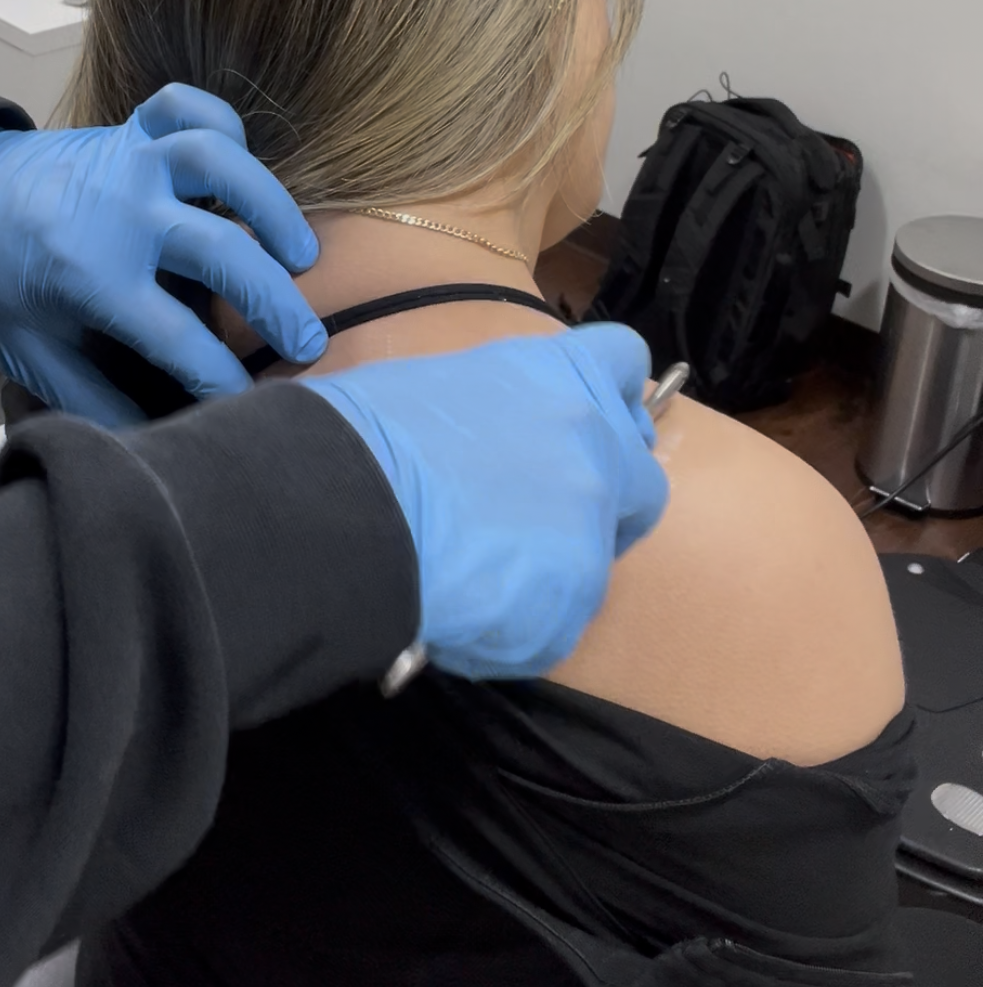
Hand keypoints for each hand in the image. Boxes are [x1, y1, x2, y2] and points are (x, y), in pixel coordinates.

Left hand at [0, 86, 327, 425]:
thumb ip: (91, 396)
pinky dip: (222, 123)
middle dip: (275, 303)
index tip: (249, 400)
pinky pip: (186, 108)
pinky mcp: (128, 130)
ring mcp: (127, 160)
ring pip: (218, 161)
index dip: (221, 378)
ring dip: (269, 204)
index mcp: (89, 275)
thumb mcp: (27, 353)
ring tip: (299, 253)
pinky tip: (243, 162)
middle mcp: (119, 211)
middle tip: (306, 342)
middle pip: (221, 250)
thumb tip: (152, 439)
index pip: (178, 337)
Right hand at [308, 321, 668, 679]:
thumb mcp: (442, 391)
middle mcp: (595, 445)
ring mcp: (591, 525)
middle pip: (641, 483)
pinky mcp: (572, 599)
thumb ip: (498, 413)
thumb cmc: (366, 434)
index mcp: (561, 375)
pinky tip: (460, 614)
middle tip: (538, 522)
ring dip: (551, 571)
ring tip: (479, 578)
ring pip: (594, 562)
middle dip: (604, 505)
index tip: (586, 421)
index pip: (624, 363)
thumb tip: (494, 448)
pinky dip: (515, 623)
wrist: (344, 506)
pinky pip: (554, 621)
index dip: (610, 398)